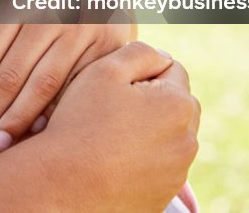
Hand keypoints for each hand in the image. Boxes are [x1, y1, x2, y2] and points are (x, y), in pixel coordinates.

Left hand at [0, 7, 133, 152]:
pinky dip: (56, 112)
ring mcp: (80, 27)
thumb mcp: (18, 5)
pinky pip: (77, 86)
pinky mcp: (109, 44)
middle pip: (10, 74)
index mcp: (16, 1)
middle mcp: (47, 12)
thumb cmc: (47, 1)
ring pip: (43, 84)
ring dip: (18, 119)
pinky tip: (39, 132)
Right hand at [34, 41, 200, 211]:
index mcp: (178, 105)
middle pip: (176, 104)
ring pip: (169, 136)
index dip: (140, 72)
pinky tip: (113, 159)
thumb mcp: (104, 70)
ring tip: (110, 135)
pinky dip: (142, 159)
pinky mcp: (162, 195)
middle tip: (112, 108)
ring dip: (149, 130)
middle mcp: (187, 141)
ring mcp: (177, 173)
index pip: (172, 70)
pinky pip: (159, 167)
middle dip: (152, 100)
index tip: (114, 87)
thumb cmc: (80, 122)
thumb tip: (161, 57)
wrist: (61, 183)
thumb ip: (140, 52)